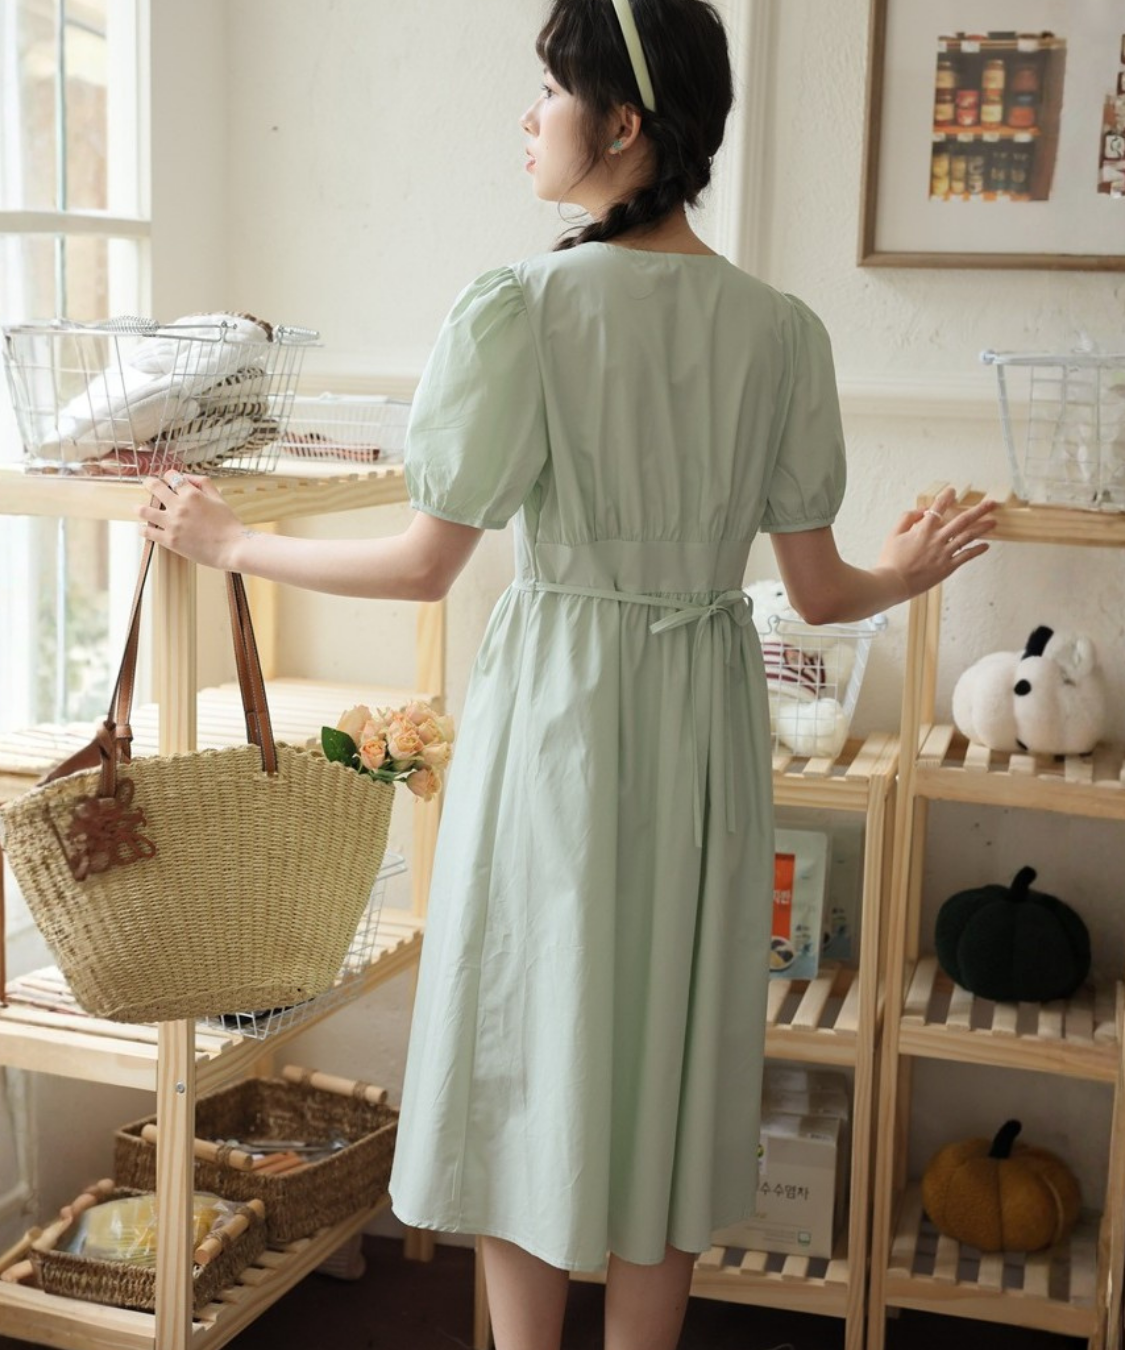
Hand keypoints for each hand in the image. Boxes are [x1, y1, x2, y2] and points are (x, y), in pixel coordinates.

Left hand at [138, 471, 244, 569]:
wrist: (232, 548)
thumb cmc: (229, 524)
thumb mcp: (219, 498)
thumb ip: (203, 483)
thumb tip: (188, 477)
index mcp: (192, 494)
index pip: (172, 476)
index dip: (169, 475)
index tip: (167, 478)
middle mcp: (179, 506)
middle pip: (155, 487)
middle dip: (149, 483)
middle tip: (147, 484)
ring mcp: (172, 524)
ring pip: (145, 510)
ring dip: (140, 507)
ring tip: (137, 508)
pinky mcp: (170, 541)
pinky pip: (149, 532)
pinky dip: (143, 529)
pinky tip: (142, 528)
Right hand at [875, 487, 998, 602]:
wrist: (893, 583)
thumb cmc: (891, 560)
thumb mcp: (893, 534)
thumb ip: (907, 518)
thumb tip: (922, 511)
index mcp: (923, 530)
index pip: (938, 508)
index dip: (946, 497)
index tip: (953, 491)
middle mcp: (937, 539)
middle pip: (962, 520)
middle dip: (978, 510)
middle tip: (990, 503)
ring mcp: (944, 553)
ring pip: (968, 537)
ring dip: (982, 528)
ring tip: (993, 522)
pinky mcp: (947, 567)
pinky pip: (966, 556)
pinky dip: (977, 550)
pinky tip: (986, 545)